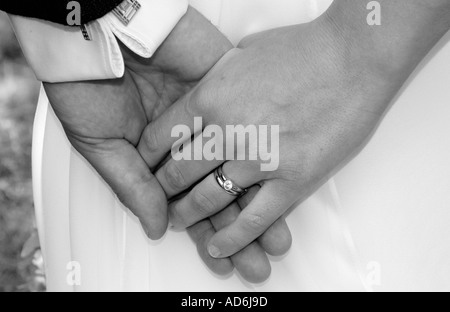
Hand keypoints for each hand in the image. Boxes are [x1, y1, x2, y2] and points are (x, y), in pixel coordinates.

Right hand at [43, 7, 290, 282]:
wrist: (99, 27)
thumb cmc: (87, 84)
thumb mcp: (100, 143)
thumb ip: (132, 185)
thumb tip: (156, 227)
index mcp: (159, 157)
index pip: (189, 202)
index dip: (205, 232)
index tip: (223, 258)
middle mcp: (189, 140)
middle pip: (220, 191)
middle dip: (238, 229)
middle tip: (257, 262)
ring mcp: (210, 115)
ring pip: (242, 165)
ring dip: (258, 202)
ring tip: (276, 239)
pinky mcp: (225, 87)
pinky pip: (251, 127)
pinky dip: (263, 156)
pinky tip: (280, 187)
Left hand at [143, 0, 447, 261]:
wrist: (354, 58)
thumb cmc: (304, 49)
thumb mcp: (244, 52)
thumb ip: (219, 78)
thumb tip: (209, 91)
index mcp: (210, 96)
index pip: (161, 136)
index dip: (148, 155)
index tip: (147, 164)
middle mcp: (226, 132)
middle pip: (178, 172)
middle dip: (164, 189)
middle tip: (160, 197)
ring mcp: (258, 160)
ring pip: (208, 199)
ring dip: (188, 214)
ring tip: (179, 221)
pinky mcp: (291, 181)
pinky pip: (252, 220)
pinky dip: (231, 238)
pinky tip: (217, 247)